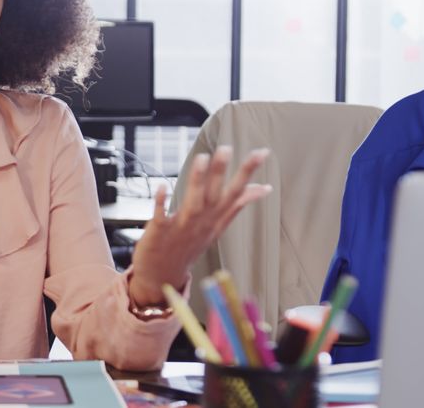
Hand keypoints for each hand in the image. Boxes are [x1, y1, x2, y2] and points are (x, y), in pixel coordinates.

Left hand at [128, 146, 270, 305]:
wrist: (163, 274)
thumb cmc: (190, 244)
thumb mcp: (218, 225)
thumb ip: (238, 205)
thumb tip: (263, 187)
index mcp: (216, 218)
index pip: (236, 192)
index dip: (248, 172)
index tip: (263, 152)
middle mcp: (202, 222)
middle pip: (215, 195)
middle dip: (221, 172)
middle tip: (227, 148)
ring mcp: (181, 228)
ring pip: (193, 202)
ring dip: (197, 181)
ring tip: (202, 159)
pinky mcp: (160, 232)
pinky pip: (161, 216)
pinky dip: (160, 203)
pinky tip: (162, 186)